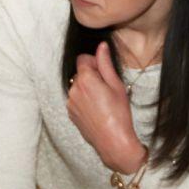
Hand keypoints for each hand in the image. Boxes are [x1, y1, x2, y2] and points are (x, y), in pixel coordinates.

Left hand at [66, 42, 146, 174]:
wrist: (113, 141)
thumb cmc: (118, 114)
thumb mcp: (116, 85)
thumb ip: (105, 64)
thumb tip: (101, 46)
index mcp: (85, 80)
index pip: (83, 58)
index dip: (94, 62)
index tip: (104, 73)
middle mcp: (74, 89)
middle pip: (80, 73)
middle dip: (91, 76)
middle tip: (107, 89)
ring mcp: (70, 102)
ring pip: (78, 86)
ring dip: (87, 89)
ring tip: (103, 102)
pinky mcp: (71, 113)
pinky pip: (76, 99)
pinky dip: (84, 101)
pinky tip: (97, 110)